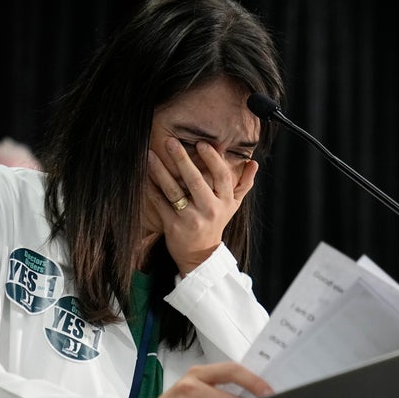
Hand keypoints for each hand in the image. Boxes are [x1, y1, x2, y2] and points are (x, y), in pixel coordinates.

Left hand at [147, 138, 258, 273]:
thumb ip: (244, 183)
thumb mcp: (233, 206)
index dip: (212, 159)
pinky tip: (145, 176)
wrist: (200, 256)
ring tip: (151, 155)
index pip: (221, 176)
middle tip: (170, 142)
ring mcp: (191, 219)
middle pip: (195, 181)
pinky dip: (152, 189)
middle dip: (182, 159)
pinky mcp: (174, 227)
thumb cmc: (215, 223)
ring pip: (174, 191)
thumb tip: (253, 162)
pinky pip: (160, 203)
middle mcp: (210, 210)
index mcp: (225, 202)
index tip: (201, 143)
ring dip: (161, 171)